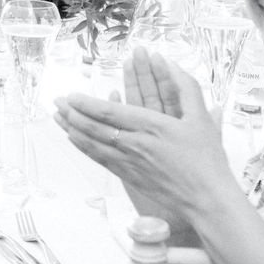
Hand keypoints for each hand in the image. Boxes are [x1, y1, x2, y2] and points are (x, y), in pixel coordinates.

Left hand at [54, 47, 233, 231]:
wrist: (206, 199)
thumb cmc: (206, 160)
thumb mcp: (201, 118)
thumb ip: (187, 88)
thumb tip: (172, 63)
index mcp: (151, 127)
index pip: (109, 112)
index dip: (86, 103)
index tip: (71, 95)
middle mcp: (135, 144)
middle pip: (94, 127)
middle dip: (72, 113)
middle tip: (57, 102)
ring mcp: (129, 163)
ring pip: (92, 144)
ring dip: (72, 129)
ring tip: (58, 118)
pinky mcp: (129, 177)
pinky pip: (99, 159)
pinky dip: (84, 148)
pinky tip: (75, 140)